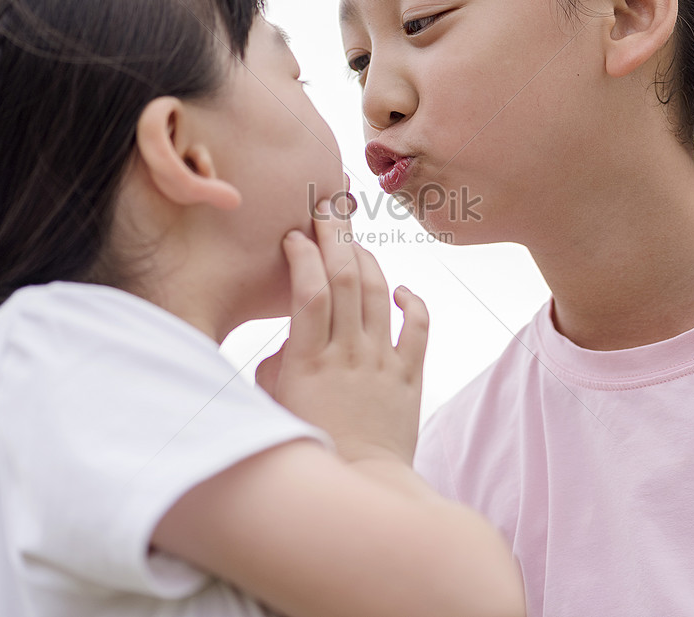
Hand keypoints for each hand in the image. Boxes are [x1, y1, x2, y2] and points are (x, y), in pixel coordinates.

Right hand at [256, 200, 428, 464]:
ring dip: (367, 259)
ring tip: (354, 242)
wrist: (361, 483)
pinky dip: (411, 300)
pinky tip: (400, 290)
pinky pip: (418, 326)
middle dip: (335, 236)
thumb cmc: (310, 444)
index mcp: (308, 360)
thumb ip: (277, 364)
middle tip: (327, 210)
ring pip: (378, 292)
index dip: (303, 254)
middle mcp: (347, 353)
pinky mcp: (410, 375)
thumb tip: (287, 340)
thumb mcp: (275, 404)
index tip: (294, 237)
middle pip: (345, 277)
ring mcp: (382, 361)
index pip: (308, 289)